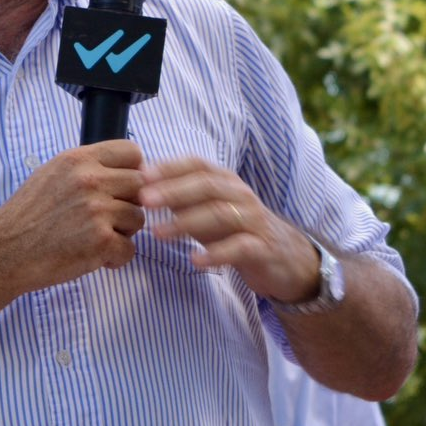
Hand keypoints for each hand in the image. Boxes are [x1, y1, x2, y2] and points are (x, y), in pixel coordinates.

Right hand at [0, 141, 144, 291]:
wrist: (5, 251)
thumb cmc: (25, 217)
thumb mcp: (50, 174)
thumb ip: (85, 168)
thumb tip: (118, 171)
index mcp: (78, 160)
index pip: (131, 152)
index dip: (132, 170)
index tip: (121, 187)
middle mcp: (90, 181)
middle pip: (139, 186)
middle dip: (128, 203)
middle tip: (106, 219)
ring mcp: (97, 211)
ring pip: (137, 218)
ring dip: (122, 232)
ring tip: (94, 238)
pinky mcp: (101, 241)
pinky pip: (130, 249)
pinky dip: (114, 258)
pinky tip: (92, 256)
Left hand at [138, 157, 318, 302]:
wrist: (284, 258)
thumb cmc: (236, 231)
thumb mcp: (206, 211)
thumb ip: (180, 199)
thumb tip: (141, 186)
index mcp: (225, 181)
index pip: (197, 164)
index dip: (169, 167)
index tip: (141, 174)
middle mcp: (240, 195)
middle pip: (207, 185)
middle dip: (173, 190)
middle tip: (144, 200)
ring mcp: (254, 220)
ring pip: (221, 213)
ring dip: (187, 222)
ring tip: (159, 234)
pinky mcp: (263, 248)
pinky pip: (240, 247)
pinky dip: (216, 254)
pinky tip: (195, 260)